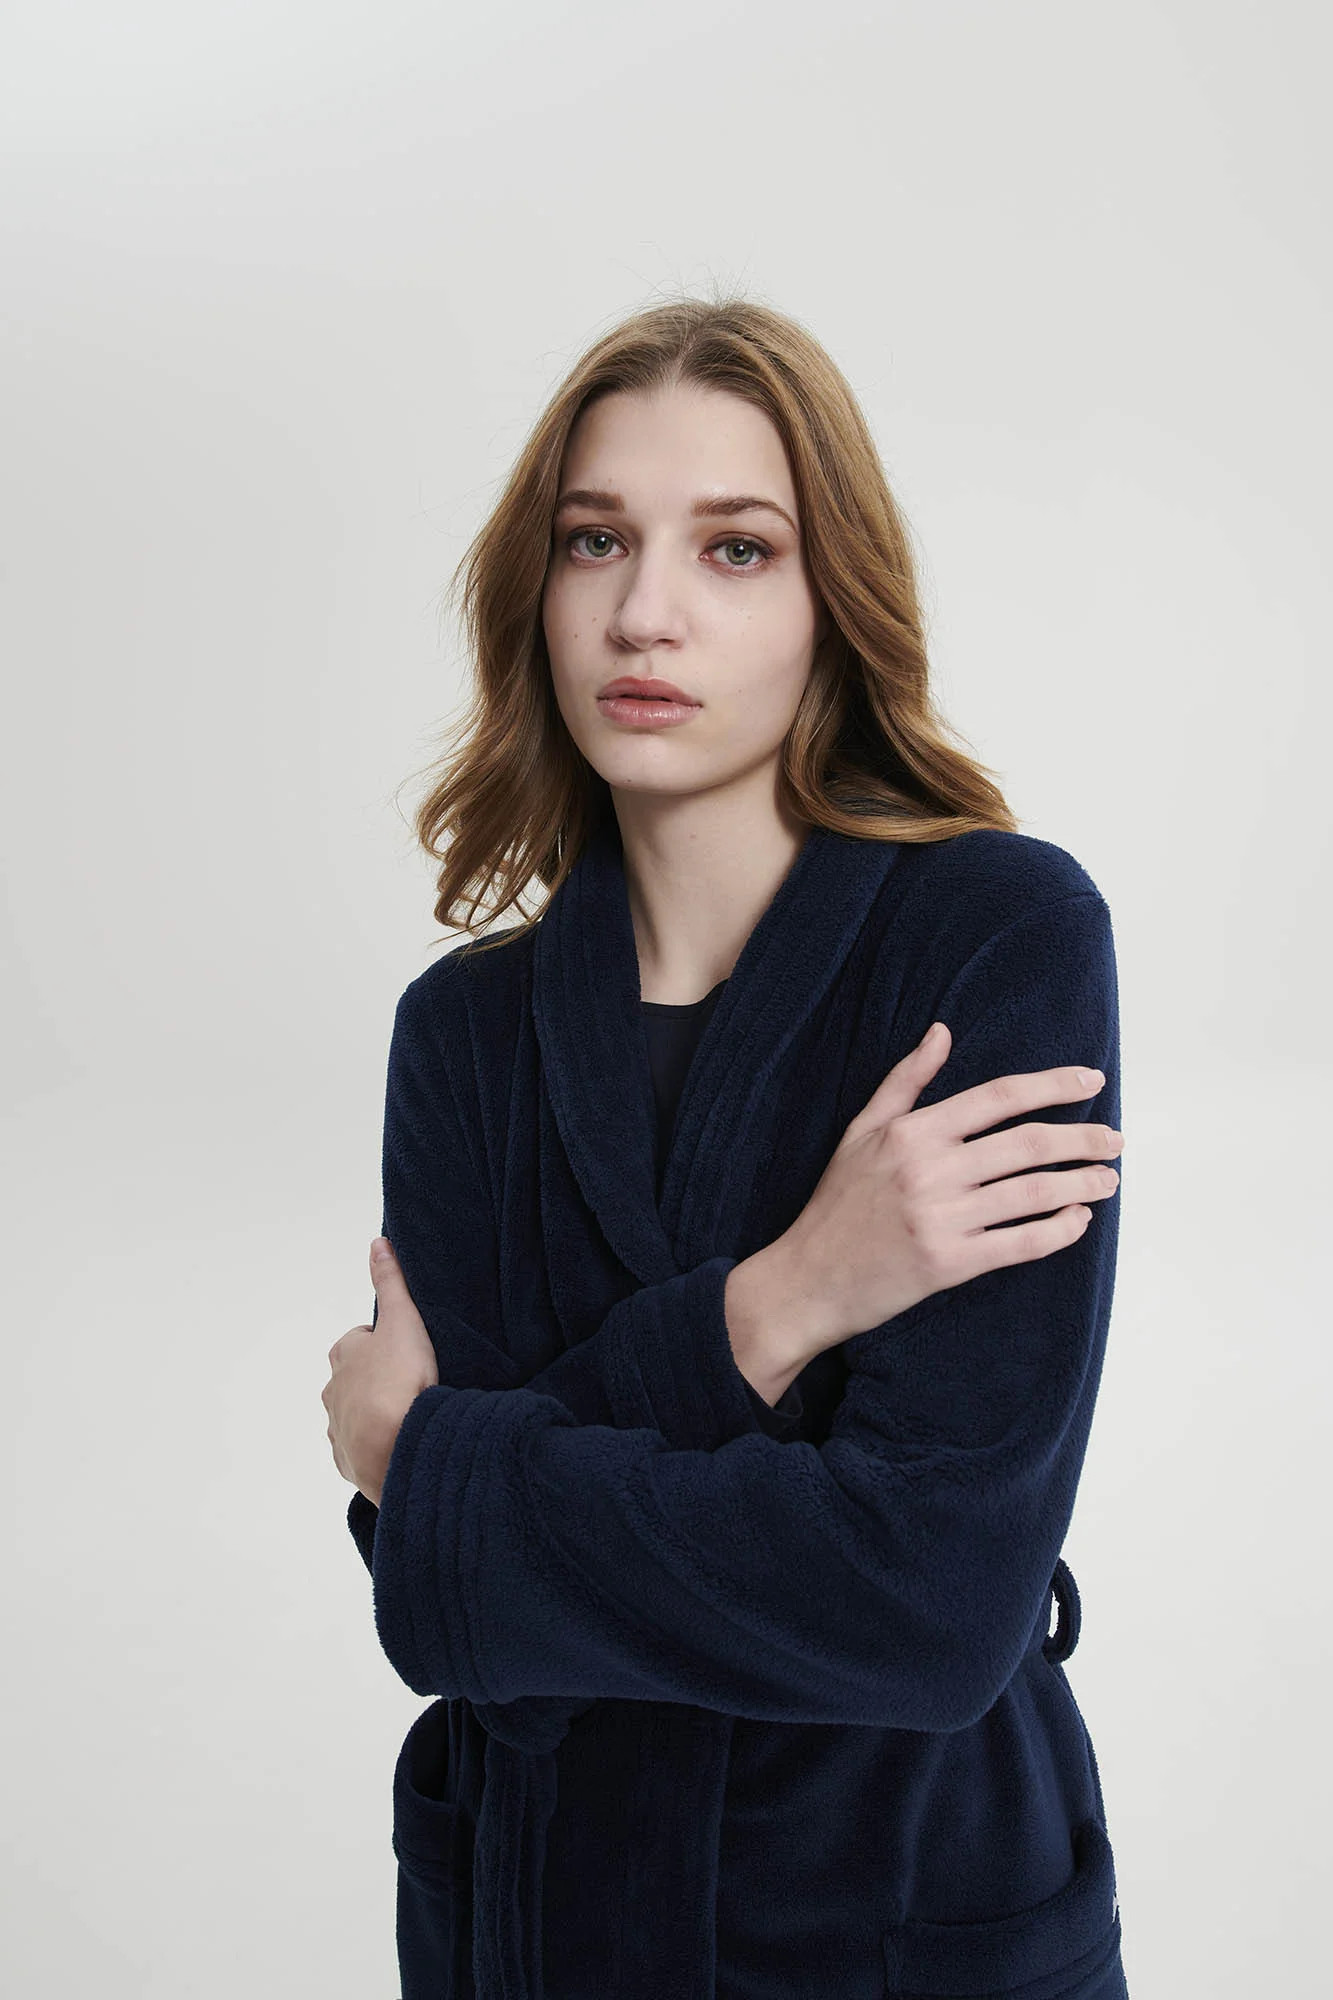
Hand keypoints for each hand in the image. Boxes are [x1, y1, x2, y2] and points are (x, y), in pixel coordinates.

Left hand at [322, 1237, 439, 1507]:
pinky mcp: (347, 1459)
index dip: (381, 1340)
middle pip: (351, 1377)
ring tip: (404, 1415)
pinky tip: (393, 1443)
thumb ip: (390, 1281)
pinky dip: (370, 1445)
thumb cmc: (399, 1380)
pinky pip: (356, 1449)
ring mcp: (338, 1427)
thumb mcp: (402, 1320)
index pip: (358, 1339)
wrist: (394, 1445)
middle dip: (372, 1377)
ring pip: (351, 1413)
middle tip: (407, 1380)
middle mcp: (333, 1390)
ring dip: (371, 1413)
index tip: (403, 1346)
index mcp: (344, 1354)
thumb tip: (378, 1244)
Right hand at [765, 1021, 1122, 1350]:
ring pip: (1034, 1193)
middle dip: (1084, 1138)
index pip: (999, 1097)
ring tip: (1108, 1180)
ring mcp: (942, 1218)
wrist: (809, 1278)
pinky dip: (1059, 1231)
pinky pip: (1021, 1243)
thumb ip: (906, 1081)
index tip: (1092, 1082)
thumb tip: (942, 1032)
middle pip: (1029, 1144)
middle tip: (1115, 1139)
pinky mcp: (950, 1264)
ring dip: (1082, 1184)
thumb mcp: (861, 1131)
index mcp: (912, 1131)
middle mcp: (930, 1170)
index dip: (1053, 1086)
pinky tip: (1077, 1220)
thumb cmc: (836, 1203)